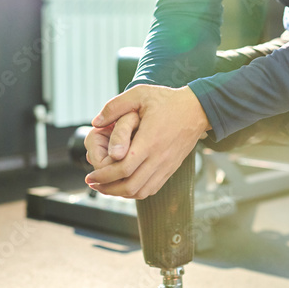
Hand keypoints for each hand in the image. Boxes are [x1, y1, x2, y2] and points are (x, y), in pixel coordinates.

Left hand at [83, 85, 210, 198]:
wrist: (197, 109)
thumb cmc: (168, 100)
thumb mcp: (140, 94)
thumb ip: (115, 106)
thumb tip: (95, 122)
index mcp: (150, 140)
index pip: (124, 168)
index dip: (104, 176)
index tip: (91, 175)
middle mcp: (159, 157)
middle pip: (131, 185)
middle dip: (108, 188)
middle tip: (93, 183)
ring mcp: (167, 165)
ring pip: (141, 191)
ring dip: (121, 193)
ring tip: (106, 187)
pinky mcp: (171, 168)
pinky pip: (152, 188)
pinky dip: (136, 192)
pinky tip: (124, 185)